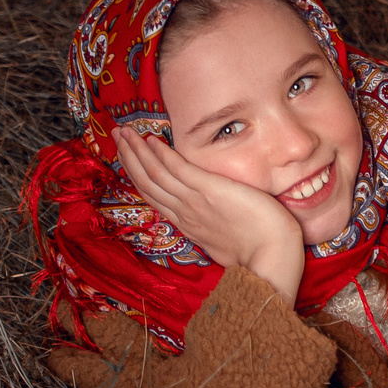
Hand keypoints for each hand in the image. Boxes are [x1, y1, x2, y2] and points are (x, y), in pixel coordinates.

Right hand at [113, 126, 307, 302]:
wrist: (271, 256)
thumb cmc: (257, 249)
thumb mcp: (224, 241)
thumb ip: (212, 228)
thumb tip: (214, 222)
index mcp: (187, 224)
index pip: (154, 196)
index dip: (138, 175)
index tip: (127, 158)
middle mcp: (184, 212)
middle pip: (147, 183)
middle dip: (129, 158)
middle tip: (116, 136)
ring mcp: (194, 201)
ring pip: (155, 175)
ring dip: (137, 151)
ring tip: (123, 132)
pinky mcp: (209, 190)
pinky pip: (178, 169)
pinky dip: (162, 155)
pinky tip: (152, 141)